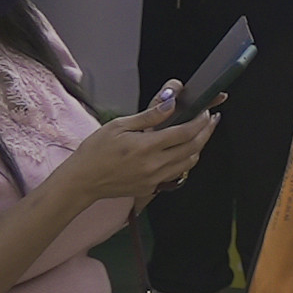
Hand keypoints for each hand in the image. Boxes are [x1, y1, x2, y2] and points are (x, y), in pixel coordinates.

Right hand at [55, 100, 222, 204]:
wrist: (81, 181)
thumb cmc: (95, 152)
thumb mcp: (119, 126)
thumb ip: (149, 116)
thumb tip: (170, 104)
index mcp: (147, 147)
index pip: (185, 132)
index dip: (200, 121)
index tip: (206, 111)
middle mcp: (154, 165)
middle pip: (194, 148)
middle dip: (206, 132)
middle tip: (211, 120)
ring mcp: (154, 179)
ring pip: (189, 163)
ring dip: (199, 147)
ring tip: (200, 133)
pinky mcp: (151, 188)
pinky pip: (176, 174)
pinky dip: (185, 161)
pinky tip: (182, 151)